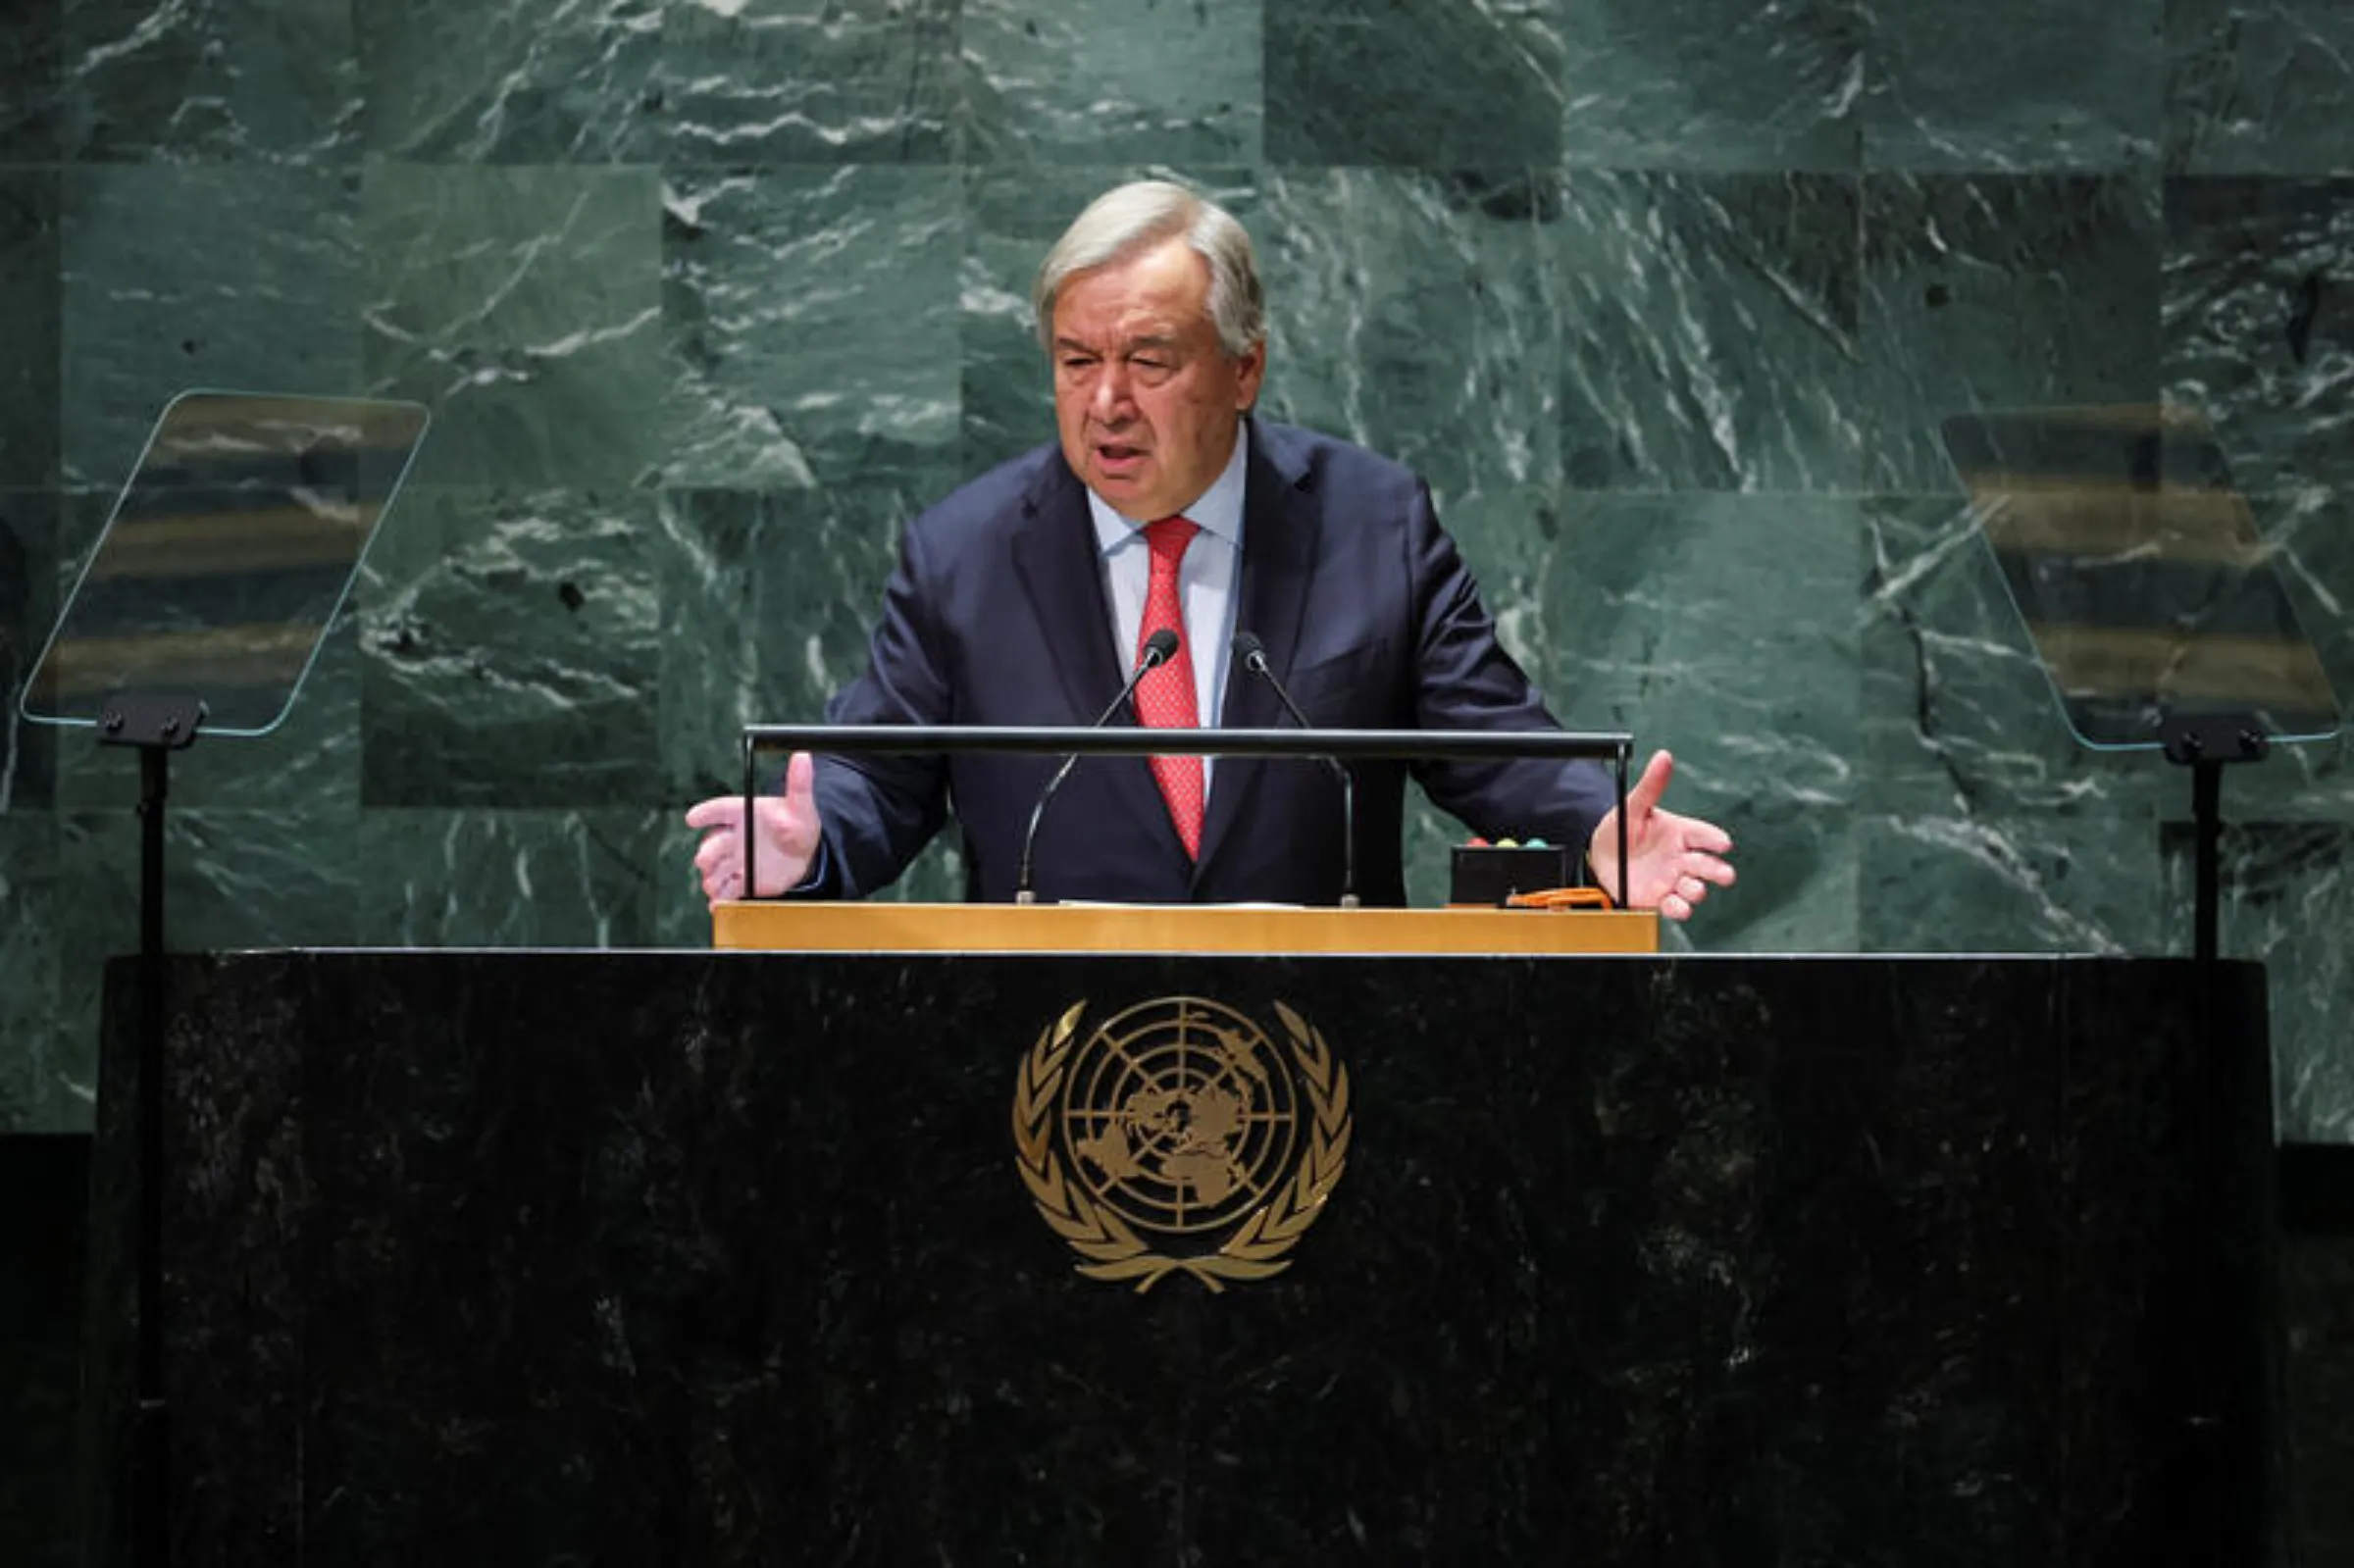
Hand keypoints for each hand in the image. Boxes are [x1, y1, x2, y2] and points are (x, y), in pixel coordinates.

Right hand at [685, 752, 822, 905]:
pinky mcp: (741, 881)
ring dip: (712, 878)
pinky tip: (718, 903)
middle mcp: (734, 837)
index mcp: (742, 813)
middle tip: (706, 860)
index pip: (719, 810)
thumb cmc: (798, 825)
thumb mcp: (801, 805)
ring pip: (714, 870)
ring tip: (714, 884)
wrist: (806, 857)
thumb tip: (802, 756)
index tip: (693, 818)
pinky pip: (725, 891)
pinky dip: (720, 898)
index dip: (705, 814)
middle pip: (711, 844)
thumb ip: (799, 784)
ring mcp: (735, 860)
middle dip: (707, 853)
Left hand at [1585, 750, 1734, 921]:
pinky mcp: (1661, 899)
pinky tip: (1679, 905)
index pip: (1704, 835)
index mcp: (1680, 833)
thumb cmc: (1621, 830)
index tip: (1723, 843)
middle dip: (1718, 871)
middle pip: (1708, 865)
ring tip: (1692, 887)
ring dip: (1697, 890)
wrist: (1598, 857)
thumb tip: (1664, 757)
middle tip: (1724, 874)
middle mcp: (1682, 858)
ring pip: (1695, 888)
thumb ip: (1651, 785)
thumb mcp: (1633, 807)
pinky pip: (1676, 907)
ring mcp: (1673, 880)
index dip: (1715, 839)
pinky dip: (1680, 909)